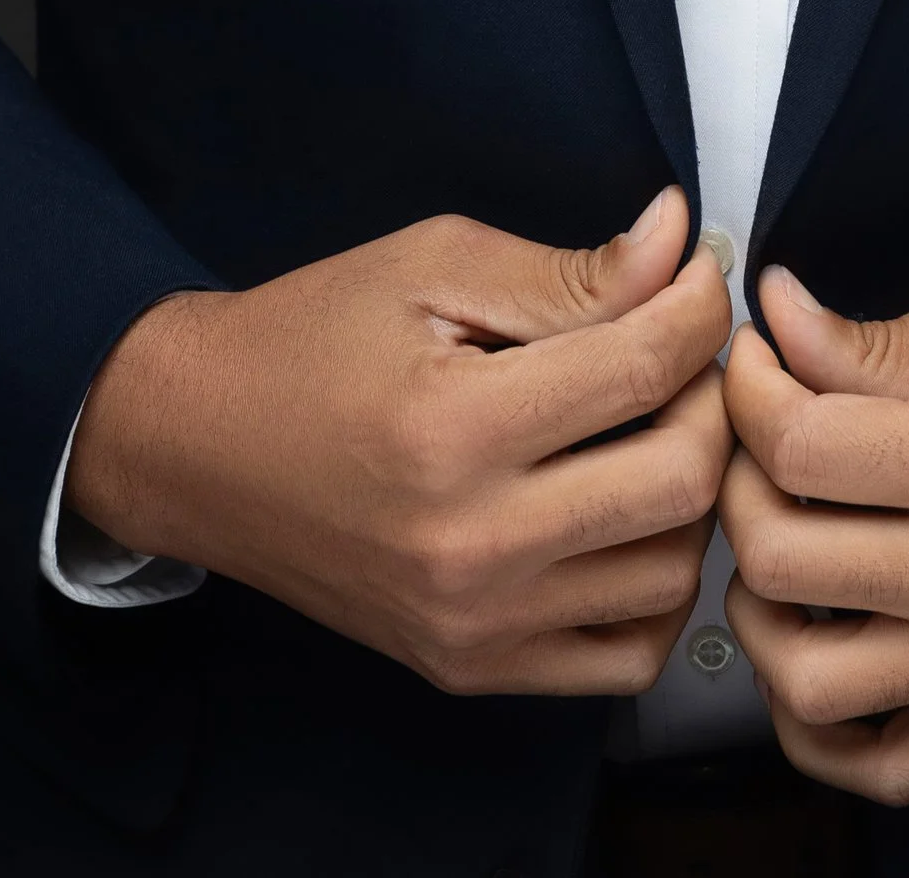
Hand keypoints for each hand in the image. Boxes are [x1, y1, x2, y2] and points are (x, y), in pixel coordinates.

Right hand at [68, 187, 731, 693]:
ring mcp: (475, 623)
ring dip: (692, 491)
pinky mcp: (472, 668)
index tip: (696, 274)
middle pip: (681, 480)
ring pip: (672, 573)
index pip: (645, 368)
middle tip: (682, 351)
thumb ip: (568, 270)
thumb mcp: (433, 267)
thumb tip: (681, 241)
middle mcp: (471, 544)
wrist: (198, 448)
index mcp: (455, 428)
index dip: (700, 306)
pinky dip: (655, 589)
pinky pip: (625, 657)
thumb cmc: (310, 340)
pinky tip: (626, 518)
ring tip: (652, 426)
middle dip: (711, 397)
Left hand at [719, 266, 908, 802]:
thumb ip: (879, 336)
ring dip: (759, 605)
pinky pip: (881, 766)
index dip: (749, 387)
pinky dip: (816, 725)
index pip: (796, 445)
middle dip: (736, 477)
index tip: (759, 357)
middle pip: (780, 556)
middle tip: (762, 432)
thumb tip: (775, 322)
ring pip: (803, 680)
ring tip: (784, 536)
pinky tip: (816, 642)